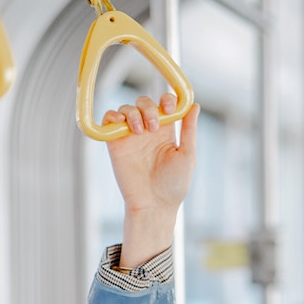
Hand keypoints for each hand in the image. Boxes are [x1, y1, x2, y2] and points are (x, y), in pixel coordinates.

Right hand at [103, 93, 200, 266]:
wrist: (154, 204)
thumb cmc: (174, 184)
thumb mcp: (187, 154)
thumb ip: (189, 129)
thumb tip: (195, 105)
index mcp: (167, 132)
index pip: (165, 105)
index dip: (166, 99)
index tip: (169, 107)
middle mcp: (148, 131)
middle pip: (144, 102)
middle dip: (149, 107)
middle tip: (153, 126)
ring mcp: (131, 136)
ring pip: (127, 108)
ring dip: (133, 113)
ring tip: (139, 131)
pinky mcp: (115, 143)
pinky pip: (109, 120)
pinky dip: (112, 116)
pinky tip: (122, 125)